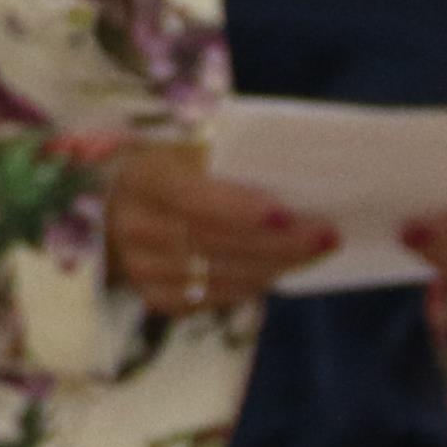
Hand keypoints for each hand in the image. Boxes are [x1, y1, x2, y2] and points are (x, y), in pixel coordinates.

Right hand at [104, 143, 330, 314]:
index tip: (287, 214)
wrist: (120, 206)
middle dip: (278, 242)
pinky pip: (214, 299)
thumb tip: (292, 171)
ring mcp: (140, 268)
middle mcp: (133, 227)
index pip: (191, 200)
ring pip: (220, 275)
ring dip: (274, 266)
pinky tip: (278, 268)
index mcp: (141, 178)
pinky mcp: (154, 297)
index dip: (239, 210)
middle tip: (327, 234)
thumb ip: (225, 158)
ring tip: (313, 251)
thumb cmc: (169, 167)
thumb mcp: (186, 148)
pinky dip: (252, 285)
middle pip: (215, 242)